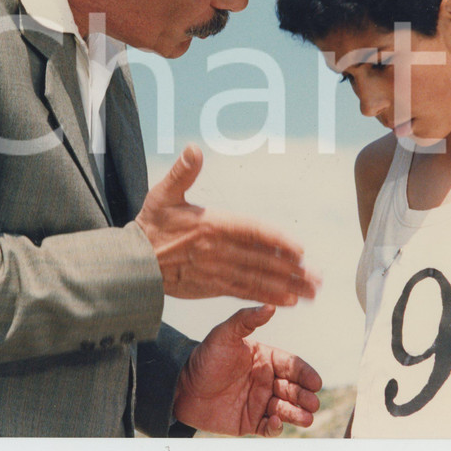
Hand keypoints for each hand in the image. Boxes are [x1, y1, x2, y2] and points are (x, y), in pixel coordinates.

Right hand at [135, 144, 319, 305]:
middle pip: (261, 261)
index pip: (251, 232)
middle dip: (292, 271)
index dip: (277, 242)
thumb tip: (193, 149)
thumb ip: (183, 172)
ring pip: (256, 280)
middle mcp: (217, 250)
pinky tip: (286, 301)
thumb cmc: (151, 225)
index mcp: (211, 225)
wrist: (133, 262)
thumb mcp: (164, 193)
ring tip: (310, 292)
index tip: (300, 250)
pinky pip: (244, 292)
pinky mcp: (211, 287)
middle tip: (317, 278)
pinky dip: (266, 297)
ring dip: (286, 287)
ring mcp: (216, 271)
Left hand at [173, 304, 322, 435]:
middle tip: (313, 402)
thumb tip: (270, 306)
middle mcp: (266, 380)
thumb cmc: (204, 358)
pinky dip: (277, 428)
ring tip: (306, 418)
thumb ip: (246, 319)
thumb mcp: (224, 334)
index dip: (305, 374)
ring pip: (286, 409)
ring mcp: (259, 402)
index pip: (292, 365)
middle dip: (305, 396)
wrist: (180, 387)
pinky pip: (269, 427)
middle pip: (293, 389)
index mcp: (265, 359)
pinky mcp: (250, 422)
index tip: (315, 381)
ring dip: (297, 413)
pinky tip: (277, 422)